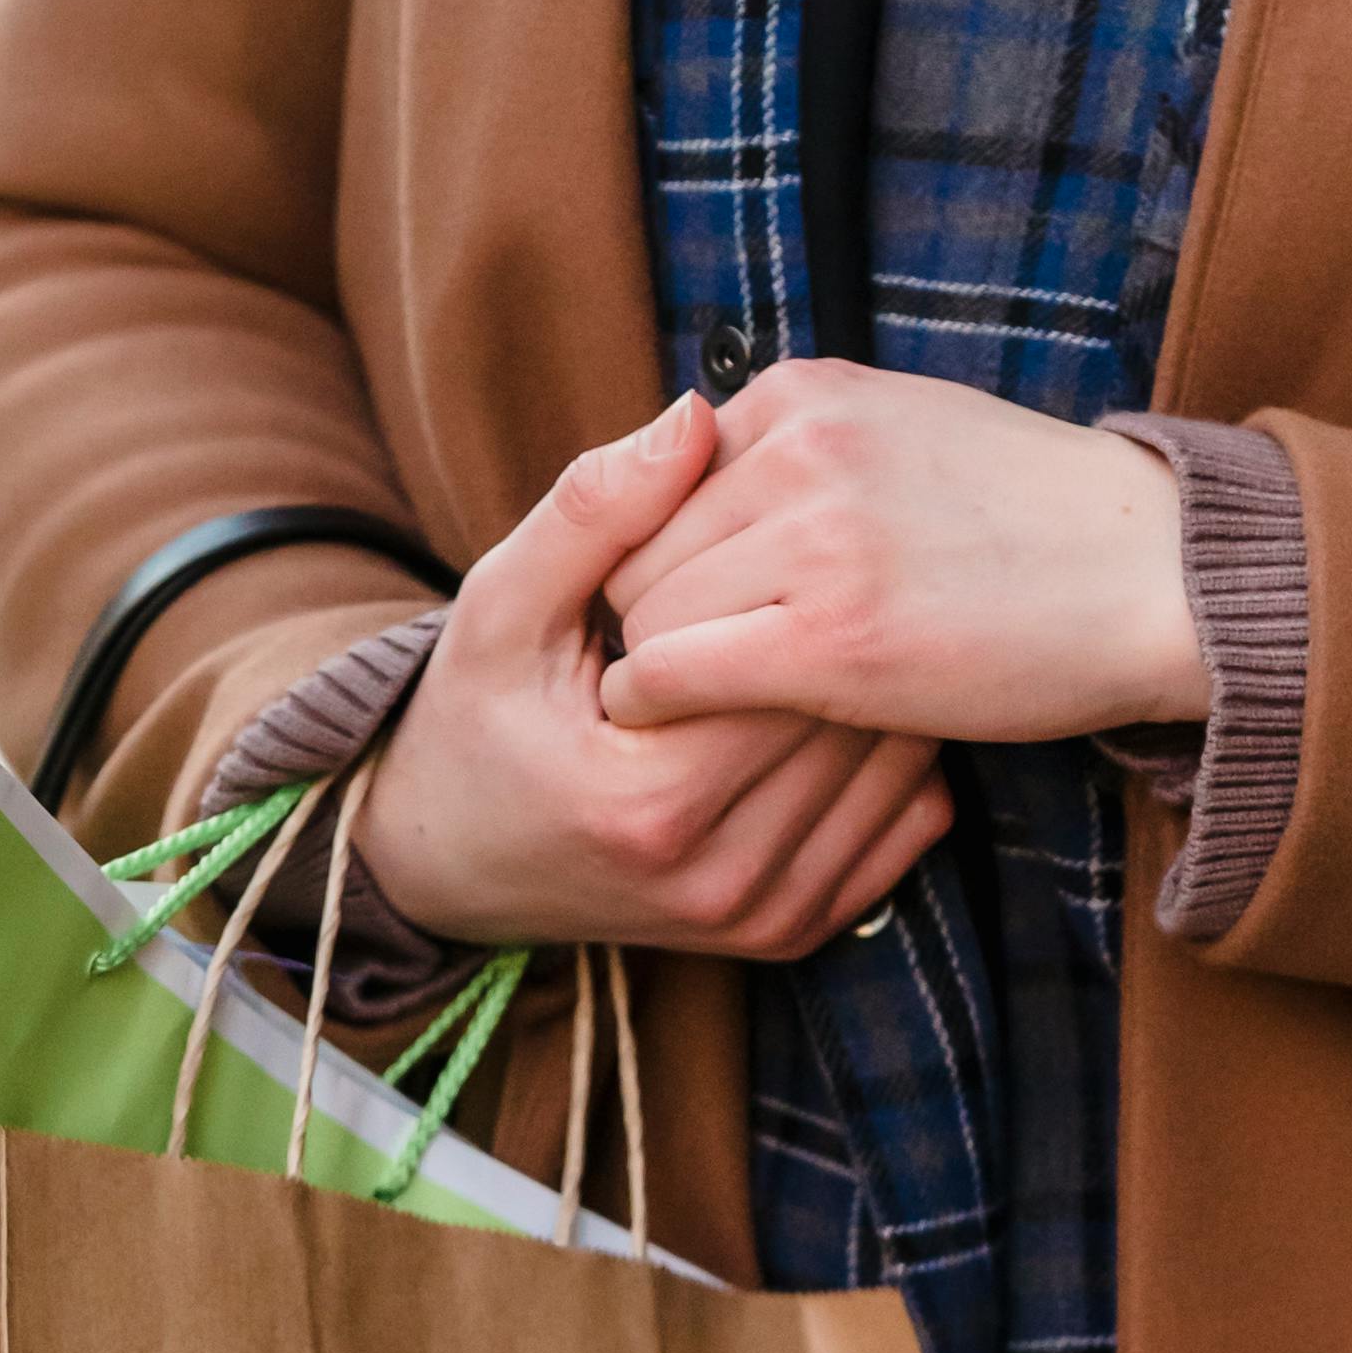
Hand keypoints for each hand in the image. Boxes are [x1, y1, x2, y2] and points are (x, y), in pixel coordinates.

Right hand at [355, 392, 949, 951]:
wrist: (448, 861)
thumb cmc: (472, 719)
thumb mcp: (501, 605)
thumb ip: (592, 513)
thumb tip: (692, 417)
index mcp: (650, 799)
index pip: (790, 670)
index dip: (814, 586)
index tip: (823, 520)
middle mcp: (715, 876)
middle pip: (852, 728)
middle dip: (867, 634)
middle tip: (882, 553)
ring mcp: (756, 918)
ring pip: (890, 780)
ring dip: (900, 695)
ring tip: (883, 613)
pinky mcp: (783, 935)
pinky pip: (896, 842)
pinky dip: (903, 768)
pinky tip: (877, 701)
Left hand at [595, 359, 1208, 747]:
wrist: (1155, 576)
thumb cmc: (1033, 524)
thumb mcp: (903, 430)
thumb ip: (802, 446)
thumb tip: (700, 474)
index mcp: (804, 393)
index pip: (658, 479)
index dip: (666, 557)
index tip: (697, 608)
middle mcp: (797, 448)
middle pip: (637, 548)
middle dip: (653, 613)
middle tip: (692, 671)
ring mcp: (812, 540)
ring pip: (645, 613)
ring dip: (660, 667)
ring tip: (709, 705)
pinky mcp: (827, 637)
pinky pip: (669, 673)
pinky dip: (654, 705)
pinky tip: (683, 725)